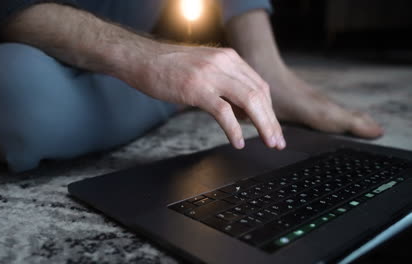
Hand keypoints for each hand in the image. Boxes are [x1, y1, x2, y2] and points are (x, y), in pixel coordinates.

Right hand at [128, 44, 285, 149]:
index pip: (260, 85)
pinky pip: (224, 112)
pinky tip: (238, 142)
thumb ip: (226, 86)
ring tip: (269, 143)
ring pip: (249, 101)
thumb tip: (244, 113)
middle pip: (260, 94)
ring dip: (263, 125)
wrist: (141, 58)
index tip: (273, 128)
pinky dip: (234, 130)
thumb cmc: (169, 68)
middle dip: (272, 121)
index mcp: (228, 58)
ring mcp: (210, 74)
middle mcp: (224, 63)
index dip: (270, 110)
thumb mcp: (204, 70)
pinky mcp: (196, 88)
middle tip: (278, 141)